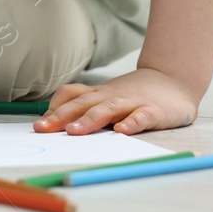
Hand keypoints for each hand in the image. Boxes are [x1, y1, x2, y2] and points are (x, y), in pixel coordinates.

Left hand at [34, 68, 198, 134]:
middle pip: (82, 103)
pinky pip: (141, 116)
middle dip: (61, 116)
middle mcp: (110, 96)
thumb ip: (86, 105)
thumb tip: (56, 121)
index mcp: (98, 94)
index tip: (39, 124)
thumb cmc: (134, 94)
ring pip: (107, 109)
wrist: (172, 80)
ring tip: (74, 131)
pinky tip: (122, 131)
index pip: (71, 96)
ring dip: (89, 120)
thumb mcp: (106, 96)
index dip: (54, 108)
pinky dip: (132, 123)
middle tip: (43, 129)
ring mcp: (132, 102)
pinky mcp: (154, 111)